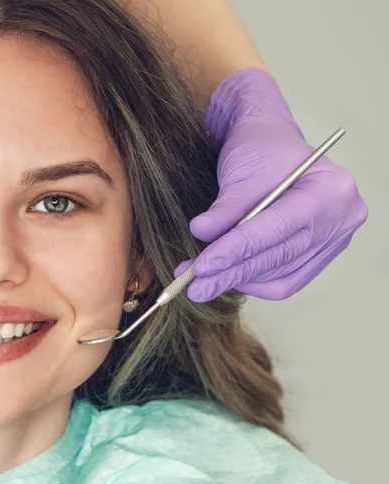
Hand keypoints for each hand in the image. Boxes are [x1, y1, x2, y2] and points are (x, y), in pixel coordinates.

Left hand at [179, 69, 367, 301]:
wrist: (273, 144)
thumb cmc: (261, 151)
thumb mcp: (240, 174)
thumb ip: (224, 209)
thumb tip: (201, 234)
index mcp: (329, 190)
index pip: (275, 230)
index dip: (234, 251)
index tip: (201, 267)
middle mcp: (342, 218)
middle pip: (279, 258)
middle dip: (231, 273)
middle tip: (193, 286)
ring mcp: (335, 240)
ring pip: (281, 277)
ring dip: (238, 281)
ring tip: (200, 283)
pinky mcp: (321, 256)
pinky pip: (287, 282)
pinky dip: (255, 282)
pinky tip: (227, 278)